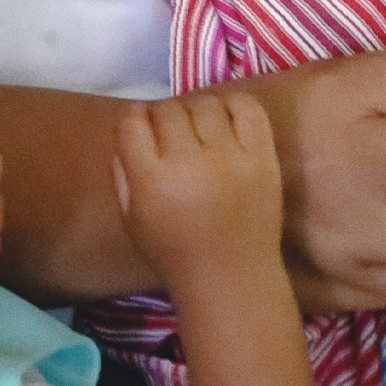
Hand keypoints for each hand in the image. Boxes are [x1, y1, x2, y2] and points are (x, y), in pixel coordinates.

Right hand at [113, 90, 286, 292]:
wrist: (232, 280)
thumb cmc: (175, 253)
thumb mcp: (131, 218)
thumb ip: (123, 171)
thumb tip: (131, 127)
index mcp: (152, 181)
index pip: (132, 121)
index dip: (134, 121)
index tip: (142, 131)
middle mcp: (189, 164)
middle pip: (167, 110)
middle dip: (163, 118)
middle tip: (171, 137)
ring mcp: (230, 159)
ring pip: (204, 104)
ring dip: (195, 112)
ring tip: (199, 131)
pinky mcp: (263, 159)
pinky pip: (246, 108)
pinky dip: (232, 105)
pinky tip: (225, 122)